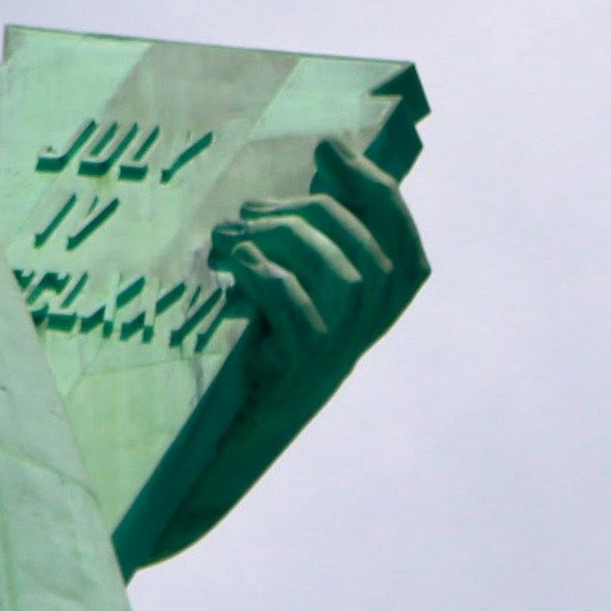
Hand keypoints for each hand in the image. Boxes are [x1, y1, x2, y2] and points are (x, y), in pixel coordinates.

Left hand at [135, 135, 429, 566]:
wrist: (202, 459)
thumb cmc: (230, 369)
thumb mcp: (273, 306)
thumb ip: (297, 252)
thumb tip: (311, 176)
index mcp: (361, 326)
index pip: (409, 258)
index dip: (382, 197)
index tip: (332, 150)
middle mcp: (358, 347)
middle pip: (380, 260)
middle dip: (322, 210)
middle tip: (252, 206)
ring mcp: (331, 367)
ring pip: (351, 280)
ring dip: (292, 238)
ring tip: (233, 231)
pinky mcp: (294, 383)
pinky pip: (304, 319)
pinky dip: (272, 278)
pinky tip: (233, 265)